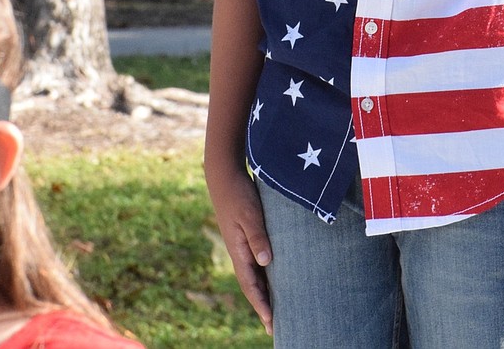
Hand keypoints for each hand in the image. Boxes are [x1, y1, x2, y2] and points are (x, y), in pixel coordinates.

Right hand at [208, 167, 272, 334]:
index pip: (251, 286)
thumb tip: (266, 262)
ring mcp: (242, 245)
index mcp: (239, 252)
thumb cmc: (238, 194)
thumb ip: (257, 237)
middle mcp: (240, 253)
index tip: (272, 323)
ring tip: (278, 307)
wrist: (225, 176)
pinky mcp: (247, 235)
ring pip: (256, 274)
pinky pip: (258, 261)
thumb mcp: (250, 215)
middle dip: (263, 305)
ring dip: (265, 292)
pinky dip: (266, 274)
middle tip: (276, 326)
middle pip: (253, 286)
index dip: (261, 305)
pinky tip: (275, 276)